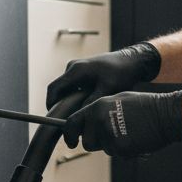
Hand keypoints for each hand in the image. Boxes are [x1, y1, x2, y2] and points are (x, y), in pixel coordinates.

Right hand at [45, 42, 161, 108]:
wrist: (131, 61)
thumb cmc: (121, 72)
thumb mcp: (107, 89)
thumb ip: (91, 101)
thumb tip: (78, 115)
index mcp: (76, 70)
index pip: (54, 89)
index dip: (50, 104)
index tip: (54, 118)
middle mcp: (73, 68)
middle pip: (58, 90)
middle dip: (60, 105)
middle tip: (67, 121)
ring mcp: (77, 69)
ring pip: (66, 89)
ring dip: (69, 101)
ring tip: (77, 116)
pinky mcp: (82, 72)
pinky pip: (73, 87)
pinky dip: (75, 97)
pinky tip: (84, 107)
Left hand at [64, 90, 181, 156]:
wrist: (165, 114)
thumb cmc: (146, 106)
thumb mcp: (117, 100)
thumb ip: (100, 112)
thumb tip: (89, 123)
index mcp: (97, 106)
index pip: (71, 123)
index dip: (69, 135)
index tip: (70, 141)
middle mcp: (99, 119)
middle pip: (87, 141)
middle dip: (97, 142)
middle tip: (114, 135)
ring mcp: (109, 133)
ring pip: (102, 149)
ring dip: (112, 146)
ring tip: (127, 134)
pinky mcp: (120, 146)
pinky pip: (117, 154)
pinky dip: (125, 151)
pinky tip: (135, 139)